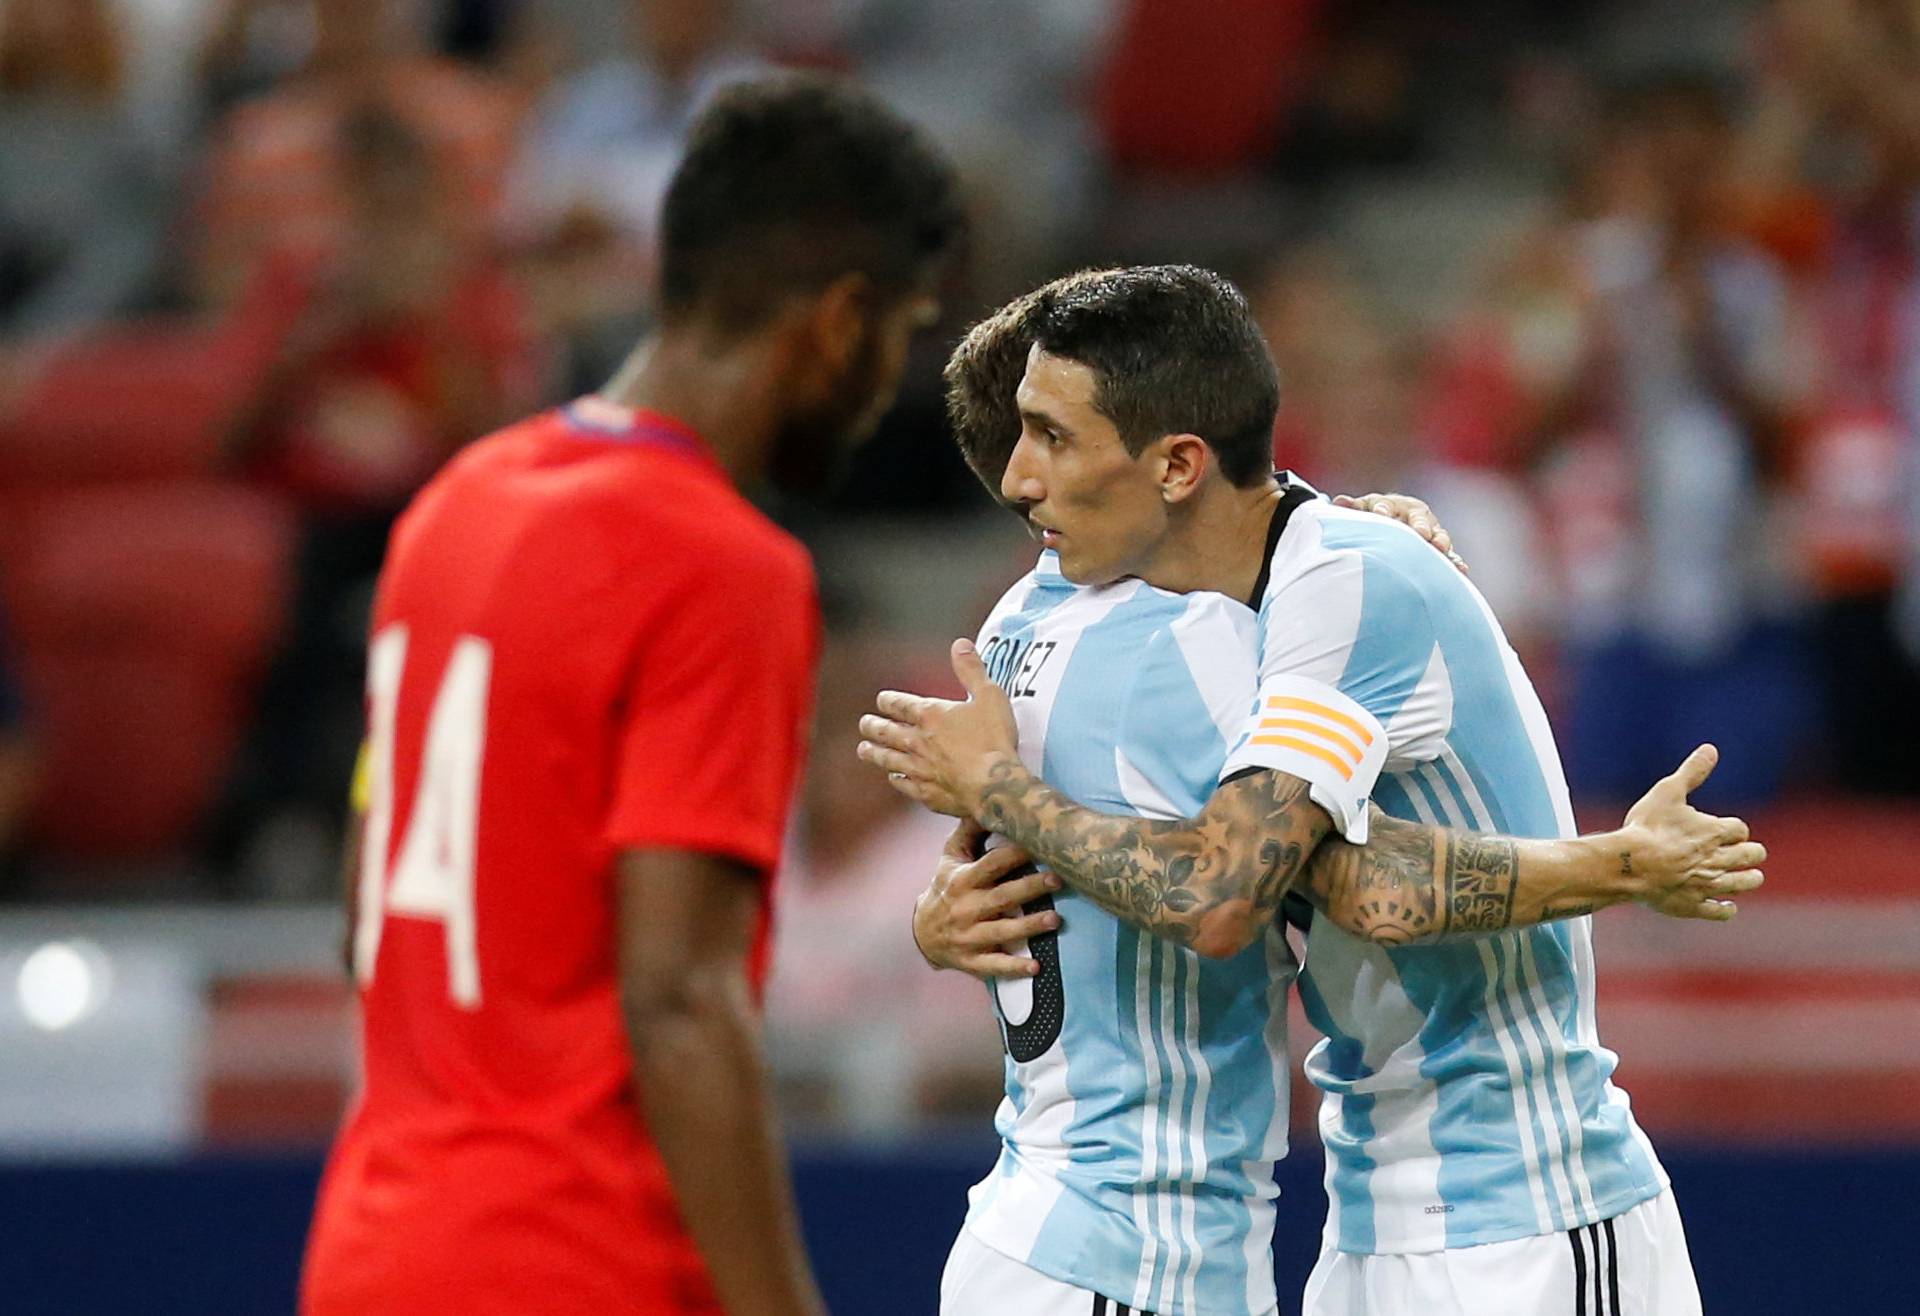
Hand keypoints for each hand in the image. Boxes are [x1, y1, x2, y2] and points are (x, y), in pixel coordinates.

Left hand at [857, 638, 1020, 818]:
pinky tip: (894, 778)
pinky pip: (905, 785)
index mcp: (930, 715)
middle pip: (887, 732)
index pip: (900, 704)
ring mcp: (919, 769)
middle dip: (873, 726)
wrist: (994, 785)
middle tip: (864, 724)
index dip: (888, 700)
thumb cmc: (993, 739)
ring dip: (875, 753)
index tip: (881, 700)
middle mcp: (917, 742)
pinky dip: (896, 780)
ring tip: (863, 750)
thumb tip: (960, 644)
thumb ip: (971, 670)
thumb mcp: (989, 695)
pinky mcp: (926, 793)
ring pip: (888, 759)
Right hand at [912, 819, 1059, 978]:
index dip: (1014, 854)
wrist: (922, 931)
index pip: (991, 865)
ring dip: (1028, 926)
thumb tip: (985, 800)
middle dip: (1029, 888)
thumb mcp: (951, 858)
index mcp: (962, 881)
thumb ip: (970, 832)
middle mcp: (965, 908)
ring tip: (1055, 920)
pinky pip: (994, 965)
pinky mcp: (971, 960)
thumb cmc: (945, 887)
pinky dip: (1014, 967)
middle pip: (1001, 897)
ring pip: (1001, 930)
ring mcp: (968, 936)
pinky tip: (1035, 967)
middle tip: (1057, 879)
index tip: (1038, 845)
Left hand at [1333, 492, 1470, 574]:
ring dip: (1440, 542)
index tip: (1380, 513)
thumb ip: (1354, 508)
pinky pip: (1450, 554)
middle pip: (1418, 519)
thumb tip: (1338, 501)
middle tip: (1421, 533)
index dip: (1382, 509)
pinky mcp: (1440, 546)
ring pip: (1438, 535)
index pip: (1386, 506)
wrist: (1398, 517)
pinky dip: (1454, 560)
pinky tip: (1461, 569)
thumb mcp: (1364, 510)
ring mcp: (1430, 530)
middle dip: (1419, 526)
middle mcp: (1414, 516)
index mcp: (1392, 506)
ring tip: (1441, 549)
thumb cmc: (1376, 516)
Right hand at [1614, 745, 1766, 919]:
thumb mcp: (1668, 792)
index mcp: (1716, 832)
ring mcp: (1708, 885)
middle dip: (1749, 853)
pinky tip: (1728, 907)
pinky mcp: (1694, 906)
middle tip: (1746, 853)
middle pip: (1751, 856)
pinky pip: (1720, 912)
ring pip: (1743, 884)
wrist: (1630, 864)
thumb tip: (1711, 749)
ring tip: (1751, 878)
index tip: (1727, 830)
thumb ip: (1692, 772)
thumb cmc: (1647, 827)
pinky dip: (1726, 909)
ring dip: (1749, 879)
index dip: (1734, 829)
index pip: (1740, 829)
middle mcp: (1720, 860)